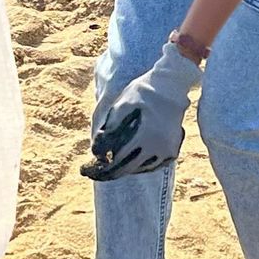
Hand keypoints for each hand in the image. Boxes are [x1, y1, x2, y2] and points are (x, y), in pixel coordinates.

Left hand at [85, 38, 201, 179]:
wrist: (171, 85)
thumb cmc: (142, 92)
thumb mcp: (121, 106)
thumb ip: (109, 129)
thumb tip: (97, 153)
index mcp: (144, 135)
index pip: (116, 159)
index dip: (98, 165)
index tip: (86, 167)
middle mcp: (158, 146)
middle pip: (126, 169)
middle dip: (107, 173)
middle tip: (91, 173)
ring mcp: (167, 151)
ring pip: (139, 169)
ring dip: (123, 169)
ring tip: (107, 165)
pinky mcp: (172, 151)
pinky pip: (151, 166)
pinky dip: (138, 166)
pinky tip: (127, 161)